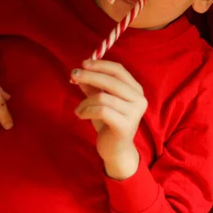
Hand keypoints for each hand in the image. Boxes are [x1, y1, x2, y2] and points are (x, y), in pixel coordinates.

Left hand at [71, 59, 146, 179]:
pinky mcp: (125, 126)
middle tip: (73, 75)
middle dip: (90, 75)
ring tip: (79, 109)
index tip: (83, 63)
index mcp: (136, 90)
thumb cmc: (108, 122)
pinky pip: (101, 111)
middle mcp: (139, 99)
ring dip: (85, 101)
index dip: (101, 65)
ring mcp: (134, 113)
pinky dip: (86, 111)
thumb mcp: (100, 100)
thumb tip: (79, 71)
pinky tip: (80, 115)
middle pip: (111, 81)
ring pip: (103, 97)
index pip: (119, 70)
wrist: (116, 149)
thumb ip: (93, 86)